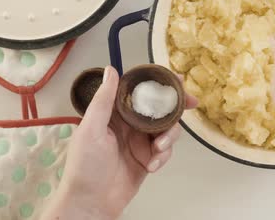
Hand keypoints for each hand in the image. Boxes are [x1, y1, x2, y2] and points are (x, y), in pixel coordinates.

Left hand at [42, 66, 197, 219]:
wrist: (91, 203)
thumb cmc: (84, 168)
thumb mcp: (91, 129)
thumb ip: (104, 100)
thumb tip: (111, 71)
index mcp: (114, 113)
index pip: (139, 91)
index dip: (158, 82)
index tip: (174, 78)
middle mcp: (129, 125)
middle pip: (159, 107)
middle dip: (176, 105)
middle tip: (190, 102)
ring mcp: (140, 142)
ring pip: (167, 128)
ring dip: (169, 136)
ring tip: (159, 148)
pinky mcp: (148, 158)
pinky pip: (165, 150)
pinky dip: (163, 156)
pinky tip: (151, 165)